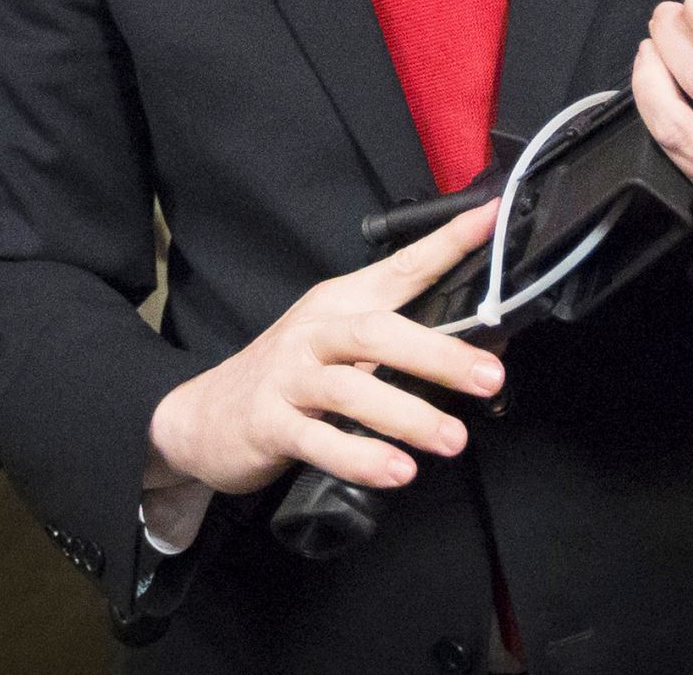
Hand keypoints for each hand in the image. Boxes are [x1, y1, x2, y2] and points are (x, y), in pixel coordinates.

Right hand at [145, 203, 504, 496]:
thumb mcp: (338, 344)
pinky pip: (319, 441)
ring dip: (408, 416)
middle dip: (439, 354)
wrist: (201, 415)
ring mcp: (289, 377)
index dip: (446, 244)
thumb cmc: (289, 377)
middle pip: (379, 332)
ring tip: (453, 439)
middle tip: (489, 376)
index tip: (490, 220)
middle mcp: (315, 332)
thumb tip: (478, 352)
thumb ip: (395, 342)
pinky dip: (361, 457)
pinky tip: (397, 471)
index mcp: (340, 303)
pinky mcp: (269, 423)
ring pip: (352, 390)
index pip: (401, 267)